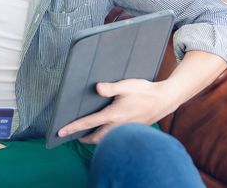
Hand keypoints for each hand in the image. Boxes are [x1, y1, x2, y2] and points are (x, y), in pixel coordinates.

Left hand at [58, 79, 176, 143]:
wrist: (165, 100)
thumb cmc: (145, 91)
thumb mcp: (126, 85)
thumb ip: (110, 88)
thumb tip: (97, 87)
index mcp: (113, 115)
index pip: (88, 123)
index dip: (73, 128)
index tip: (61, 132)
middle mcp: (118, 125)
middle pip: (96, 137)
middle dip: (84, 138)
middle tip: (74, 136)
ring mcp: (126, 129)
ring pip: (106, 139)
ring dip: (96, 138)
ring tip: (88, 135)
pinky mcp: (133, 130)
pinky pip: (116, 137)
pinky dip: (107, 137)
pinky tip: (106, 131)